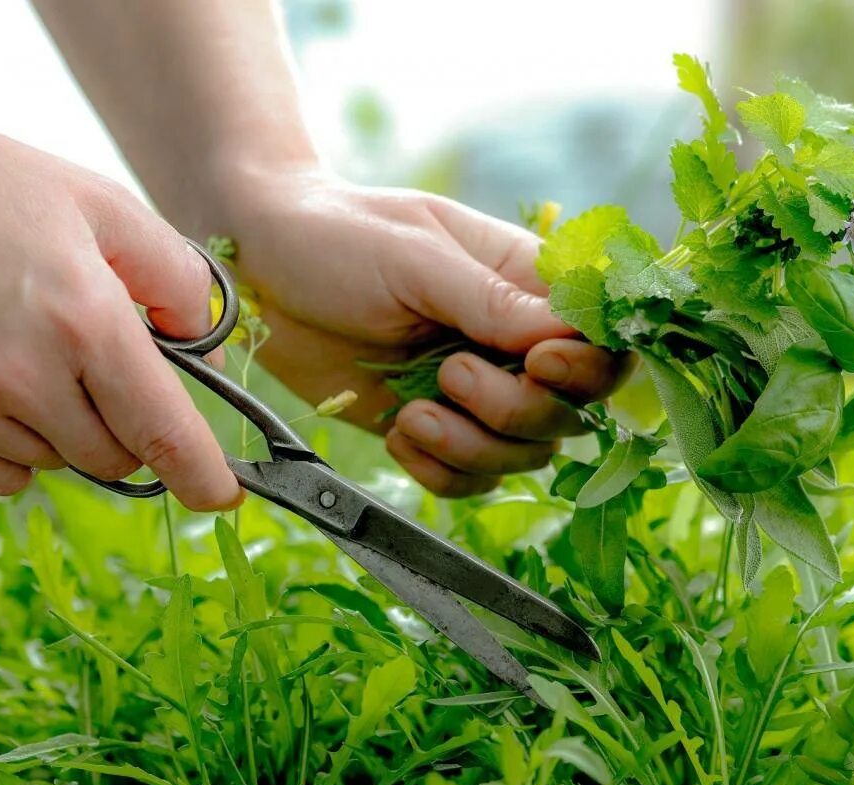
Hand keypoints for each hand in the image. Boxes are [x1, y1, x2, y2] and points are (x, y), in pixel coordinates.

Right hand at [0, 86, 239, 509]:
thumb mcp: (99, 204)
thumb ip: (174, 275)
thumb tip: (207, 346)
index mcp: (83, 319)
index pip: (163, 431)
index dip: (202, 475)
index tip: (222, 497)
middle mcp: (23, 376)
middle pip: (114, 458)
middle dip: (128, 426)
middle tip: (102, 367)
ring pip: (58, 465)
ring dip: (68, 429)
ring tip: (31, 352)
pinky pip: (0, 476)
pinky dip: (16, 448)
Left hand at [219, 168, 624, 496]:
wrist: (252, 269)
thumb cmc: (335, 236)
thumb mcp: (415, 255)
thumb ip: (490, 301)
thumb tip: (566, 337)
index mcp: (523, 282)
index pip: (601, 339)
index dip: (587, 366)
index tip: (538, 364)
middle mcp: (509, 341)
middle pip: (570, 411)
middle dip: (517, 411)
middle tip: (452, 376)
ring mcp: (472, 390)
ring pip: (523, 454)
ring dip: (473, 447)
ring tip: (413, 414)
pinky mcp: (430, 428)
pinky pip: (467, 479)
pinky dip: (439, 471)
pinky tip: (398, 436)